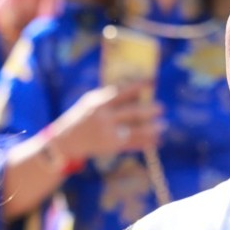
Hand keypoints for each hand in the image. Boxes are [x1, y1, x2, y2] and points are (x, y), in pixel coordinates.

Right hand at [47, 83, 161, 163]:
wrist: (67, 140)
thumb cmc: (83, 117)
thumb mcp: (91, 102)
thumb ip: (109, 96)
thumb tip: (136, 90)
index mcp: (99, 104)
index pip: (121, 92)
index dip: (138, 86)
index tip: (151, 82)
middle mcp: (104, 118)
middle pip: (131, 113)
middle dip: (149, 110)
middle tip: (162, 107)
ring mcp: (108, 134)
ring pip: (135, 131)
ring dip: (151, 129)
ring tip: (163, 125)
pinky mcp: (112, 147)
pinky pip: (133, 144)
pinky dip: (147, 143)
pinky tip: (157, 141)